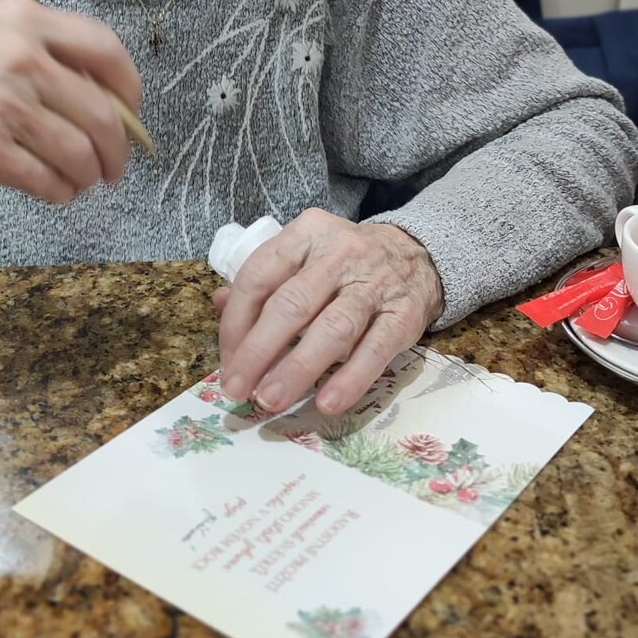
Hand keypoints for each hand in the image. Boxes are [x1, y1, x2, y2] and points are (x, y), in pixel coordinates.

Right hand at [0, 0, 142, 202]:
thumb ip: (42, 41)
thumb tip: (101, 85)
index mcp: (24, 20)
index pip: (106, 50)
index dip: (130, 88)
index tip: (132, 111)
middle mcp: (20, 60)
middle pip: (101, 114)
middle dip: (117, 150)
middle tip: (115, 165)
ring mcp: (2, 106)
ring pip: (78, 153)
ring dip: (89, 175)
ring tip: (84, 180)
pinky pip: (45, 180)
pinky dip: (60, 192)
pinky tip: (57, 190)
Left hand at [215, 209, 444, 417]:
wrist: (418, 254)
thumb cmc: (346, 263)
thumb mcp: (304, 256)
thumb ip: (264, 280)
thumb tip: (218, 306)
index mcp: (305, 235)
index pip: (259, 277)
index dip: (236, 323)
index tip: (226, 362)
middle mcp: (339, 254)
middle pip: (292, 305)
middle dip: (258, 351)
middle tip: (237, 389)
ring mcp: (375, 283)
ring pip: (332, 328)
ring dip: (297, 368)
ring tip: (271, 400)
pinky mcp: (405, 313)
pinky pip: (375, 349)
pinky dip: (350, 378)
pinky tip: (327, 403)